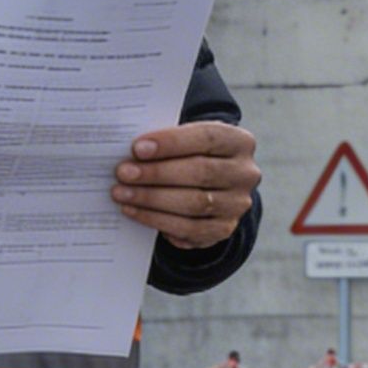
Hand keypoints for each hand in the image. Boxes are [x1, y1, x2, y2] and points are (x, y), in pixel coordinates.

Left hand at [113, 122, 259, 248]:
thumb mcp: (187, 140)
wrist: (210, 185)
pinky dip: (157, 220)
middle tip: (123, 173)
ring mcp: (237, 204)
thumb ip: (167, 142)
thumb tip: (132, 154)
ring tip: (122, 193)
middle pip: (201, 172)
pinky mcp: (224, 228)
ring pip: (194, 203)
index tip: (137, 148)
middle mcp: (245, 173)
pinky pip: (189, 228)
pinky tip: (134, 211)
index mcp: (239, 142)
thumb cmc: (190, 155)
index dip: (171, 143)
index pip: (207, 138)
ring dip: (152, 199)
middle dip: (157, 173)